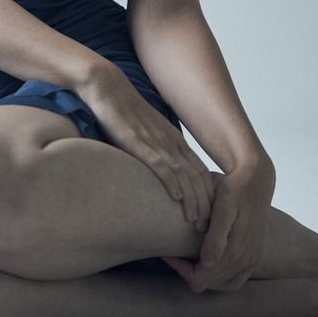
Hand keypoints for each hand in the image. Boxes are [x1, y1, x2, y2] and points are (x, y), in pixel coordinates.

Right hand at [79, 64, 213, 229]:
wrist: (108, 88)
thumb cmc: (123, 112)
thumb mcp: (146, 133)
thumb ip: (155, 150)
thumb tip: (158, 173)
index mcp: (174, 139)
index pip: (200, 171)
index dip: (207, 195)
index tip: (209, 216)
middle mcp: (170, 141)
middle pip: (197, 177)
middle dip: (205, 204)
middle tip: (208, 227)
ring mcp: (156, 141)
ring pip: (183, 174)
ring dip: (192, 200)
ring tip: (195, 221)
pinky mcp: (139, 142)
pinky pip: (160, 164)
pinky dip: (171, 182)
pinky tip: (176, 198)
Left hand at [162, 166, 273, 290]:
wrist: (256, 181)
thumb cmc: (234, 190)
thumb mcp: (223, 208)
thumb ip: (216, 237)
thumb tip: (206, 263)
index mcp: (236, 252)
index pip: (200, 278)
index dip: (180, 269)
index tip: (167, 253)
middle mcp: (247, 261)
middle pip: (209, 284)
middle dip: (188, 272)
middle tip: (174, 252)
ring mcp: (253, 261)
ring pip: (222, 286)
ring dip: (204, 277)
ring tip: (188, 259)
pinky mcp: (255, 257)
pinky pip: (236, 280)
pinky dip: (220, 278)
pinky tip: (208, 264)